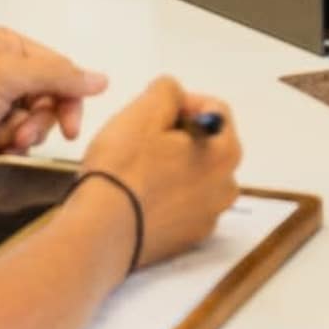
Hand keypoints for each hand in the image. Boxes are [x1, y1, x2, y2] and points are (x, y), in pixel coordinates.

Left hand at [0, 24, 105, 166]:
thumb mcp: (7, 78)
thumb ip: (57, 75)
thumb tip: (100, 78)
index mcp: (10, 47)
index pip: (61, 71)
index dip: (68, 100)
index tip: (70, 129)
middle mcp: (3, 70)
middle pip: (48, 102)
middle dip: (34, 123)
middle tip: (17, 135)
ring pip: (32, 126)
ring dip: (15, 137)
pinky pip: (14, 143)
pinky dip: (3, 149)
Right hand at [86, 75, 239, 263]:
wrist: (102, 231)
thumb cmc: (124, 169)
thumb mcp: (144, 110)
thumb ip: (168, 90)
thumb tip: (173, 95)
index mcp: (225, 153)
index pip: (214, 110)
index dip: (182, 101)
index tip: (154, 108)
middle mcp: (226, 186)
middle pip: (206, 144)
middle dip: (178, 134)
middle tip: (141, 136)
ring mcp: (208, 217)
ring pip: (194, 175)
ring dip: (172, 165)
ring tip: (137, 167)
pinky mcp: (187, 239)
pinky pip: (181, 205)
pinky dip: (166, 195)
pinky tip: (138, 194)